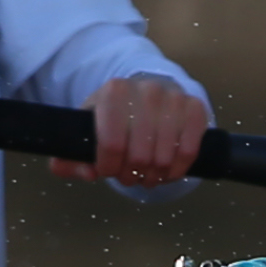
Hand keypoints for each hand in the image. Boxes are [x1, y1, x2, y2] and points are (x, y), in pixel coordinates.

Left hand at [49, 76, 208, 186]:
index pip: (111, 144)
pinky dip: (177, 170)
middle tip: (128, 176)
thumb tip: (89, 174)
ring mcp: (174, 98)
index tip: (108, 171)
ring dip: (154, 176)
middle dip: (131, 175)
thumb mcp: (86, 131)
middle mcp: (147, 90)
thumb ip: (70, 158)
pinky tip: (167, 171)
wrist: (147, 94)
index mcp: (115, 92)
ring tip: (146, 175)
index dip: (109, 168)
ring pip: (164, 157)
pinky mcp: (196, 108)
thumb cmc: (114, 116)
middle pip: (140, 155)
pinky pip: (188, 151)